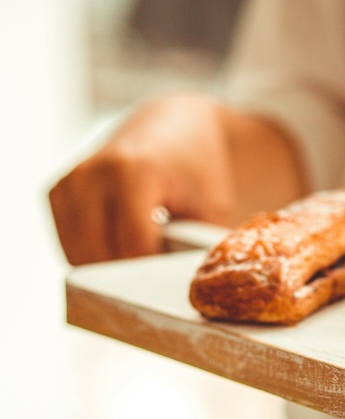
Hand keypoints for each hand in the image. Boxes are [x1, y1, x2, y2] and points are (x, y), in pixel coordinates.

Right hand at [49, 94, 236, 264]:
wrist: (173, 129)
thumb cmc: (199, 171)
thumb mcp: (214, 206)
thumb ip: (200, 246)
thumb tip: (192, 289)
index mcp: (131, 172)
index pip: (132, 247)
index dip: (155, 272)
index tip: (176, 281)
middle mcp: (91, 174)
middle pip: (101, 255)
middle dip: (132, 276)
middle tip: (162, 276)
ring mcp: (68, 183)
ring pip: (79, 256)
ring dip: (111, 268)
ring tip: (145, 256)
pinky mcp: (56, 193)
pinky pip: (70, 245)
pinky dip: (94, 254)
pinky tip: (123, 245)